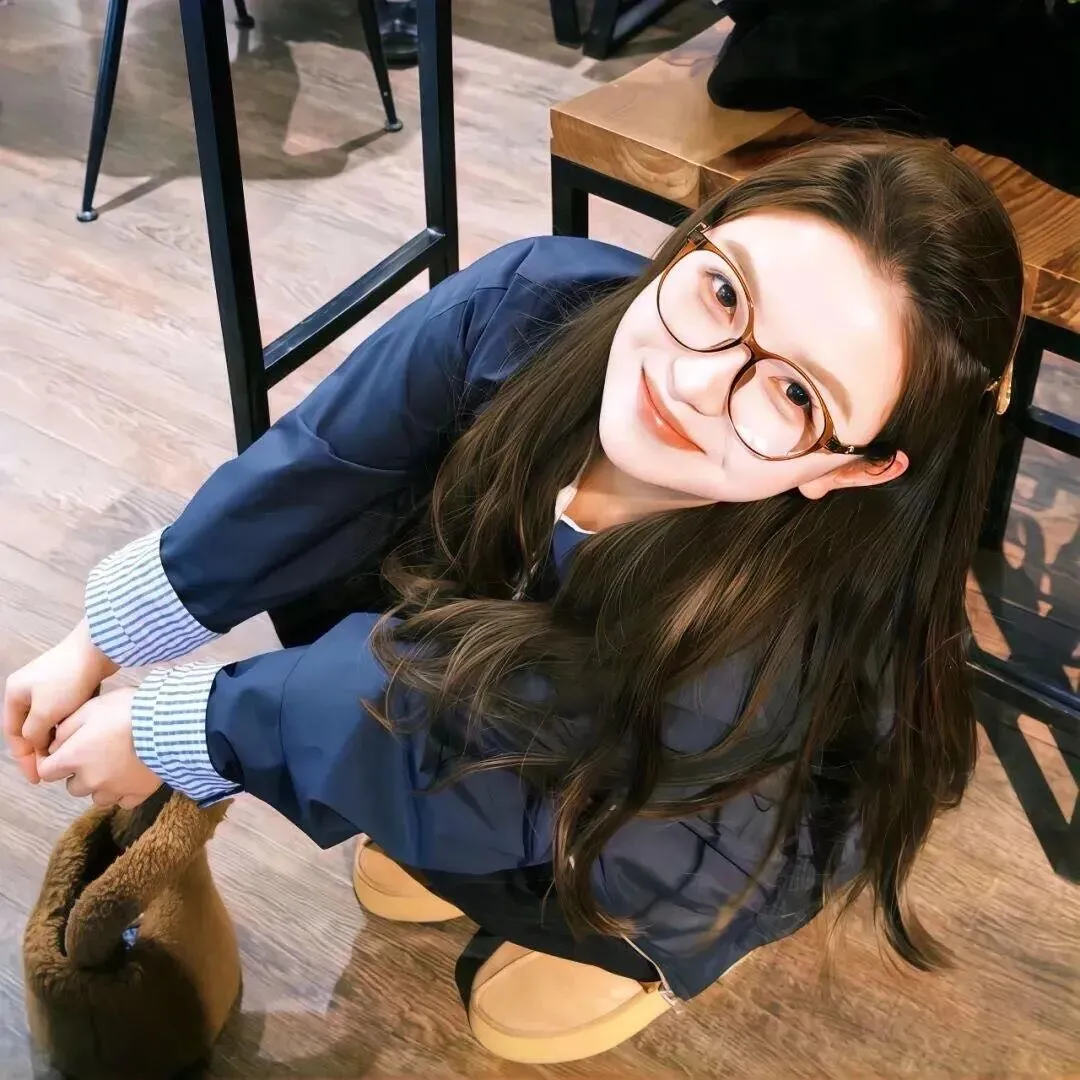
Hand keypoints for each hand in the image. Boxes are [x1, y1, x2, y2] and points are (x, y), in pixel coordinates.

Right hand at [3, 619, 118, 782]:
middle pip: (31, 727)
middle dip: (40, 749)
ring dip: (56, 736)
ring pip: (50, 719)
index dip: (23, 758)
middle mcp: (29, 688)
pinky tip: (81, 735)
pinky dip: (70, 723)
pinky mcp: (72, 682)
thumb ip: (36, 733)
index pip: (13, 733)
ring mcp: (51, 684)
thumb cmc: (68, 679)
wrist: (98, 649)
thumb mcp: (45, 712)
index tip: (36, 778)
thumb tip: (38, 745)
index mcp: (15, 693)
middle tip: (53, 769)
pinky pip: (66, 709)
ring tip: (68, 755)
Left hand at [37, 688, 161, 808]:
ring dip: (101, 785)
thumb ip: (66, 728)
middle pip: (73, 787)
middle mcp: (89, 780)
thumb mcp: (91, 708)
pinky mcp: (138, 794)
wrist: (167, 724)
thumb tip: (54, 745)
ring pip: (97, 797)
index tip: (64, 752)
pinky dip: (124, 792)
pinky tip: (132, 776)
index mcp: (73, 758)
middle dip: (80, 774)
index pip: (47, 772)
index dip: (52, 762)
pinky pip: (123, 801)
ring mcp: (115, 790)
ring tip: (116, 766)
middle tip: (97, 754)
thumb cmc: (126, 710)